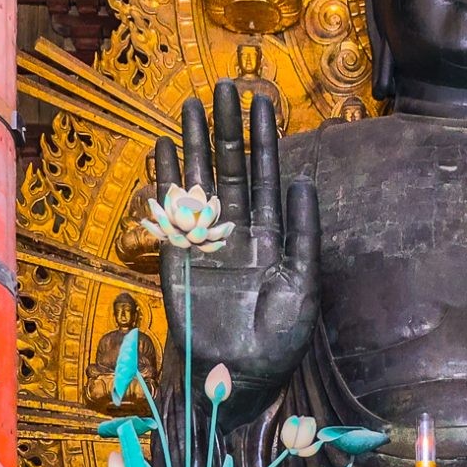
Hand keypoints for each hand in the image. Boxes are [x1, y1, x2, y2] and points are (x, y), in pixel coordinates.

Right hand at [150, 81, 319, 428]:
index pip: (268, 175)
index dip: (265, 138)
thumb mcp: (303, 286)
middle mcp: (238, 231)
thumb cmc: (278, 342)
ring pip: (200, 181)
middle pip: (232, 168)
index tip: (264, 100)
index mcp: (272, 236)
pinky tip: (162, 149)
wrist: (236, 380)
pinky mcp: (177, 258)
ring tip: (192, 104)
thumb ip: (303, 234)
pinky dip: (166, 181)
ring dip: (196, 143)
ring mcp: (206, 241)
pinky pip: (171, 212)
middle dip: (229, 128)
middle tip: (227, 85)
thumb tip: (304, 181)